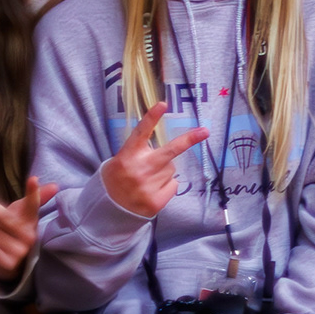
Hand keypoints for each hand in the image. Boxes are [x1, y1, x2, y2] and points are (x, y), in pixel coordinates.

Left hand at [0, 177, 58, 285]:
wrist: (12, 261)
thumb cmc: (15, 230)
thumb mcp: (24, 213)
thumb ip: (36, 199)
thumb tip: (55, 185)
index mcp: (31, 220)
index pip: (33, 204)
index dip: (33, 192)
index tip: (33, 179)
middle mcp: (28, 235)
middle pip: (3, 216)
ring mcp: (20, 250)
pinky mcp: (9, 262)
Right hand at [101, 101, 211, 218]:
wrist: (110, 209)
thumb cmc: (118, 179)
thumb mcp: (119, 161)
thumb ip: (138, 152)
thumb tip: (165, 148)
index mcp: (127, 156)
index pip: (141, 133)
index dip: (151, 118)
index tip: (162, 104)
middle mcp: (139, 169)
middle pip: (170, 151)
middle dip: (189, 139)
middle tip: (205, 131)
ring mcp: (148, 186)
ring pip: (171, 169)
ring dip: (163, 172)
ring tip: (147, 180)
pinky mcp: (156, 200)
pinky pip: (173, 184)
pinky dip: (166, 186)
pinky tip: (151, 190)